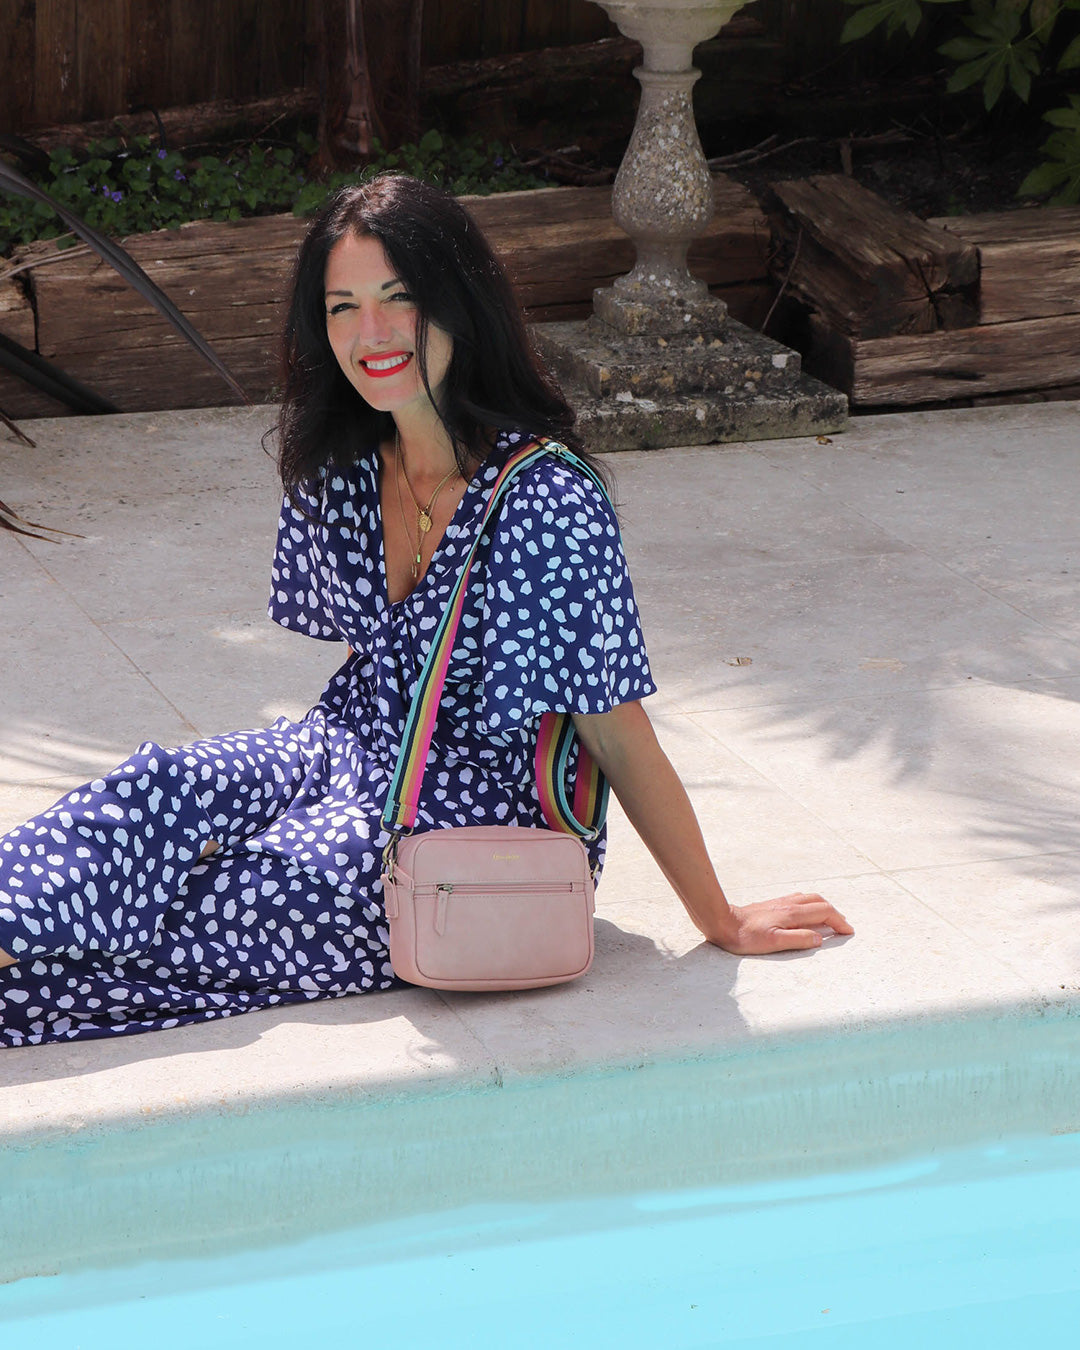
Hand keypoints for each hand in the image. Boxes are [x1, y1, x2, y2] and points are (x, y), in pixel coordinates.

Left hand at [710, 892, 853, 955]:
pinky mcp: (773, 904)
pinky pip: (799, 899)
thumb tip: (819, 938)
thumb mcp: (773, 943)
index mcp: (792, 913)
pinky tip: (806, 912)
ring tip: (830, 918)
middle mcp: (789, 904)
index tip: (848, 932)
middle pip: (820, 902)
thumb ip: (798, 939)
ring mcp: (780, 902)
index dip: (839, 921)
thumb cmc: (745, 936)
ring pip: (810, 898)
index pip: (824, 912)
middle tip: (843, 927)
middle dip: (835, 913)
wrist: (723, 922)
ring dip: (823, 907)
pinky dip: (810, 904)